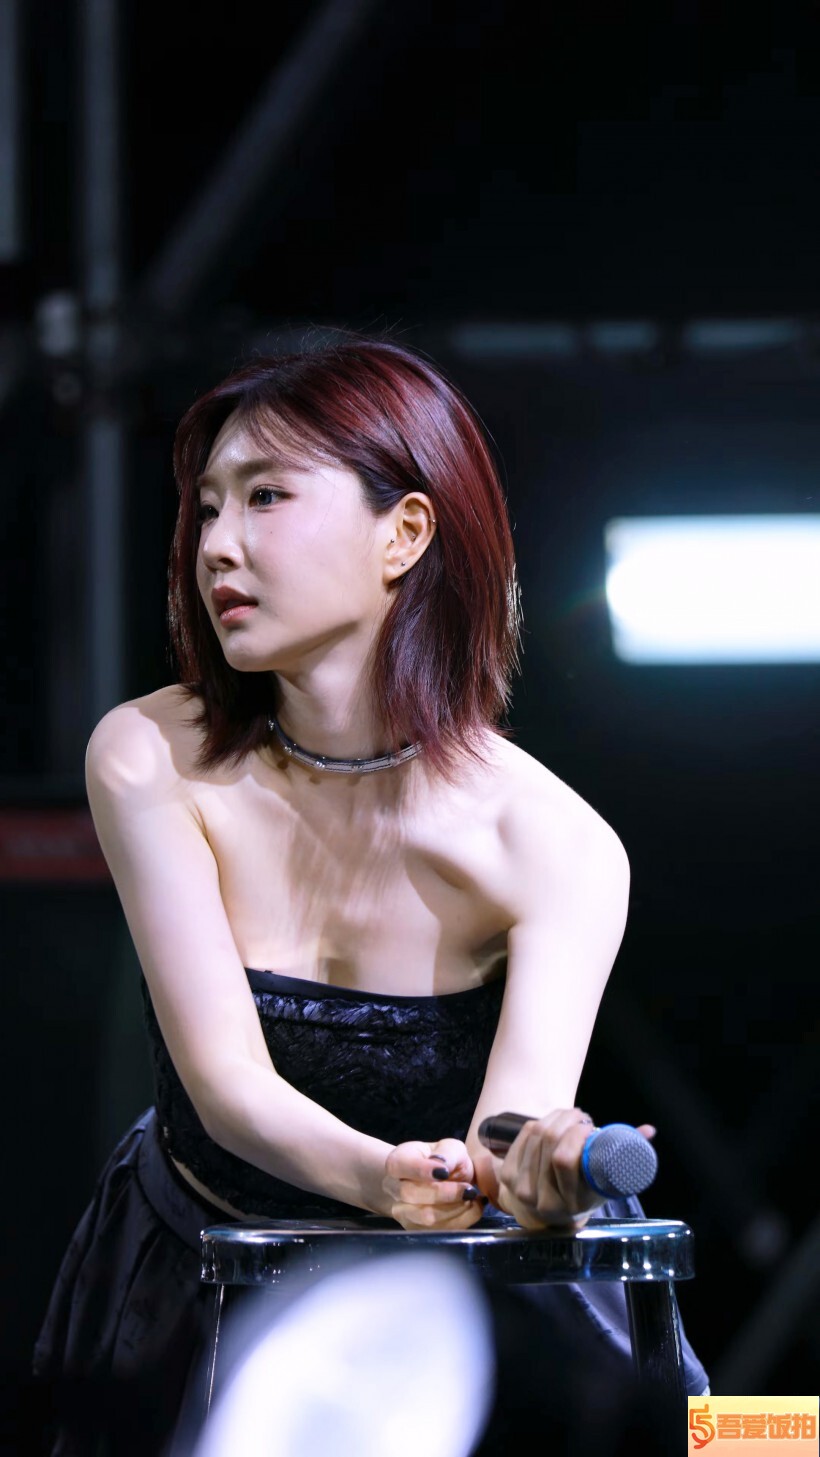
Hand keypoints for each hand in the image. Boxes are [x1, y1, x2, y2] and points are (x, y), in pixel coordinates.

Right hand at [383, 1138, 486, 1230]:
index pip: (399, 1165)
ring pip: (425, 1217)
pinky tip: (469, 1208)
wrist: (439, 1182)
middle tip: (468, 1189)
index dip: (421, 1170)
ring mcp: (402, 1211)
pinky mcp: (415, 1229)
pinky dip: (460, 1220)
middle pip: (411, 1194)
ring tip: (470, 1198)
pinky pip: (437, 1231)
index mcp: (398, 1161)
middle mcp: (393, 1187)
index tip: (445, 1172)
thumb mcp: (449, 1147)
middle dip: (445, 1194)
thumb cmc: (443, 1161)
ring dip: (454, 1209)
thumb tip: (442, 1167)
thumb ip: (446, 1153)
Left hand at [495, 1108, 655, 1229]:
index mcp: (566, 1204)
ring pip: (535, 1134)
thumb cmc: (585, 1195)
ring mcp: (518, 1188)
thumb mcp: (607, 1185)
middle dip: (567, 1119)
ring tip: (570, 1115)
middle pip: (548, 1142)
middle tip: (581, 1115)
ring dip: (555, 1116)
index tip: (590, 1125)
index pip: (563, 1160)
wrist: (551, 1211)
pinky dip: (538, 1122)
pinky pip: (523, 1136)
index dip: (576, 1134)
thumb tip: (649, 1130)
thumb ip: (628, 1158)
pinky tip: (551, 1121)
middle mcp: (538, 1200)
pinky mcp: (507, 1175)